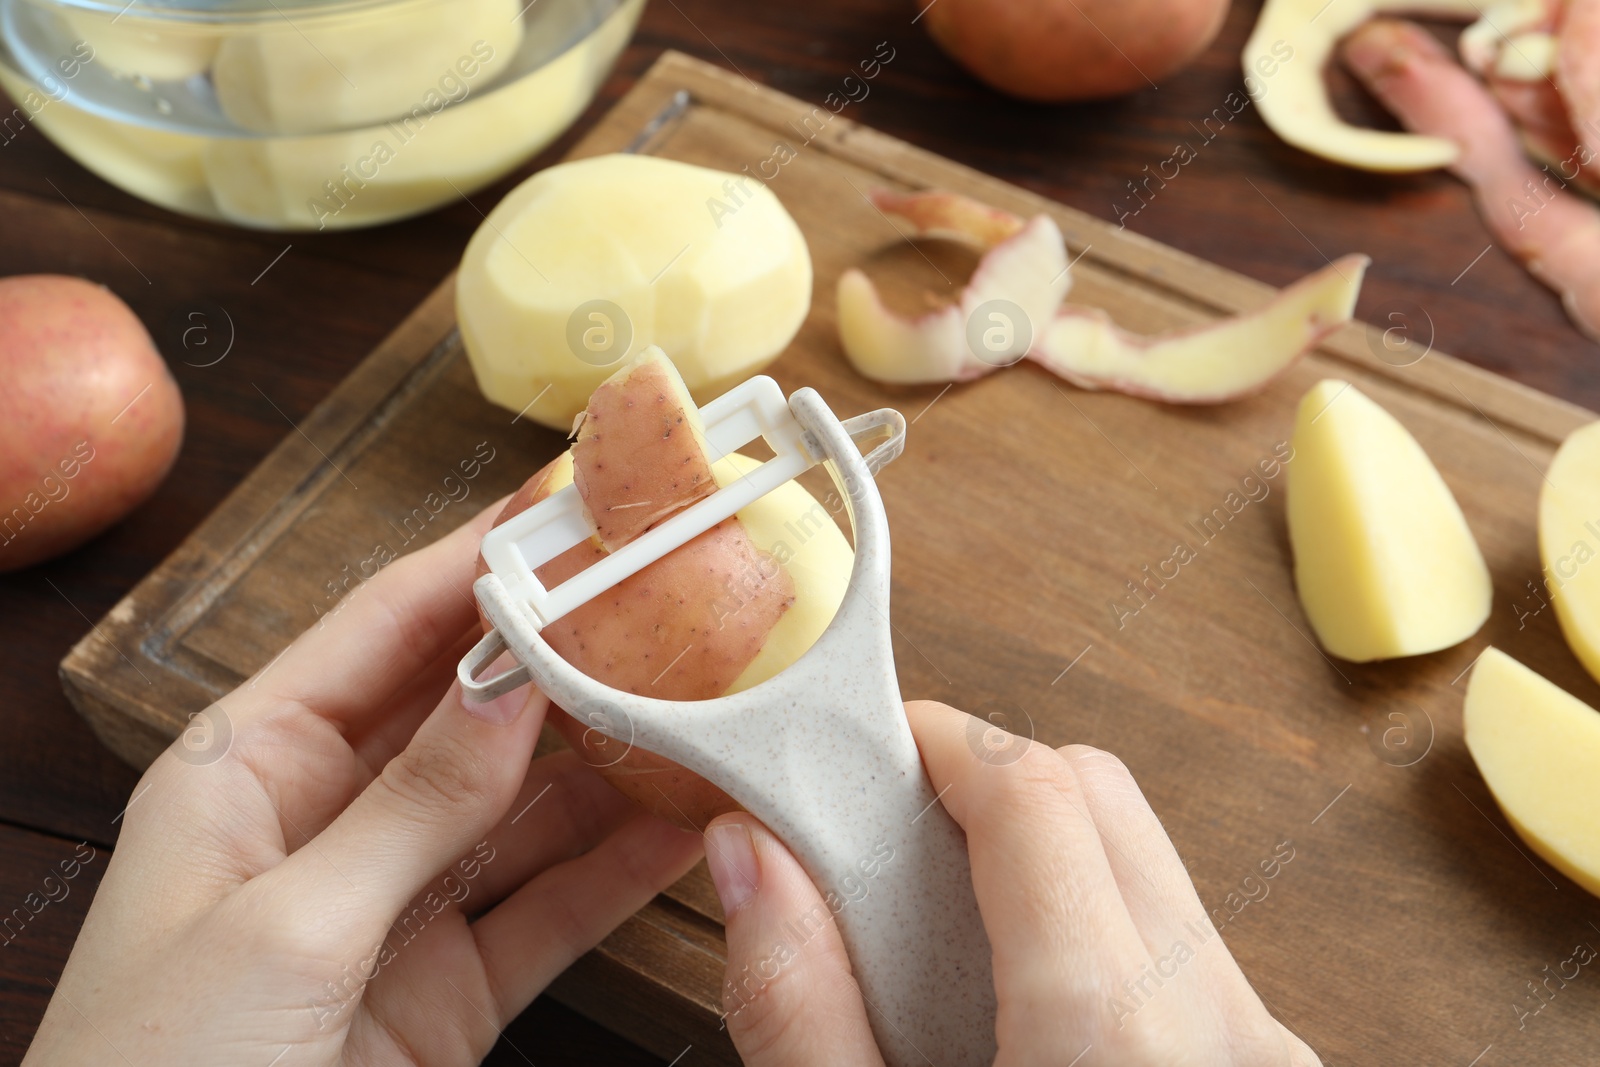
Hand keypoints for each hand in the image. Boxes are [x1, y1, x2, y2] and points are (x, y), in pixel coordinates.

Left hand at [25, 501, 702, 1065]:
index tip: (568, 513)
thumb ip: (412, 805)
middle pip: (466, 712)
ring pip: (524, 810)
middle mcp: (327, 821)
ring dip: (609, 764)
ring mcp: (397, 908)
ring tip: (700, 704)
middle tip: (666, 605)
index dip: (476, 566)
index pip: (380, 631)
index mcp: (248, 769)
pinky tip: (685, 828)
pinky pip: (548, 912)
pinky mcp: (451, 991)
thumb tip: (512, 683)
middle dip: (563, 659)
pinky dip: (618, 874)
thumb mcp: (285, 927)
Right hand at [703, 700, 1322, 1066]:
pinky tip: (1022, 1006)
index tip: (853, 753)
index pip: (1033, 786)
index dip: (932, 739)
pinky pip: (1179, 938)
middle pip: (1097, 795)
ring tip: (943, 946)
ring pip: (1142, 862)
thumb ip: (802, 1012)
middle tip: (883, 846)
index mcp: (1107, 1030)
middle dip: (982, 784)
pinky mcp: (1265, 1063)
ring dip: (1037, 858)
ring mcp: (1257, 1043)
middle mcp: (1212, 1019)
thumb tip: (750, 860)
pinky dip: (1093, 927)